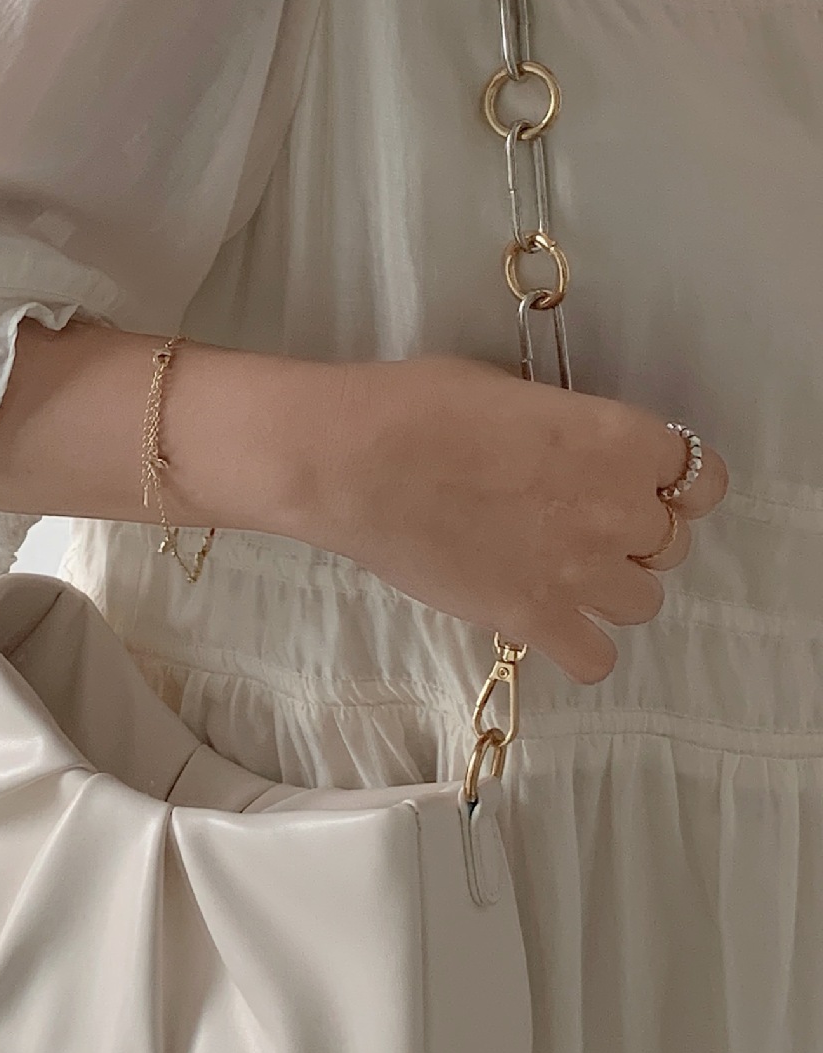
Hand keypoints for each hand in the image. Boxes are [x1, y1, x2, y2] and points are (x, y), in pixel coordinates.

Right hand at [299, 356, 726, 683]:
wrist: (350, 460)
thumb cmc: (416, 405)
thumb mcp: (511, 393)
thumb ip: (562, 429)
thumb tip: (559, 451)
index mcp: (620, 438)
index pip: (701, 479)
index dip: (667, 485)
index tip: (630, 485)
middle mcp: (618, 507)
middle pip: (670, 544)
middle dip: (630, 537)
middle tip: (571, 527)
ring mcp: (580, 570)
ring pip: (642, 604)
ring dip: (608, 591)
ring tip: (556, 577)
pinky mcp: (534, 618)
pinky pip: (595, 660)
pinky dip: (578, 648)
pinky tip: (546, 625)